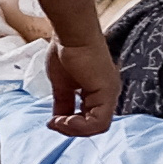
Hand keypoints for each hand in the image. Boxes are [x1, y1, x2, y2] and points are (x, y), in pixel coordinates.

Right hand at [39, 22, 119, 136]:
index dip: (71, 126)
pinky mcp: (107, 92)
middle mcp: (108, 94)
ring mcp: (110, 93)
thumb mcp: (62, 85)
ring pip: (98, 127)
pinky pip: (99, 122)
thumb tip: (57, 121)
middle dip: (71, 129)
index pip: (90, 120)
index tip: (52, 121)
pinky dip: (80, 126)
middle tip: (54, 124)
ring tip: (58, 122)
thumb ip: (63, 103)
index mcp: (99, 92)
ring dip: (75, 129)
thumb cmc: (66, 51)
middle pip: (95, 126)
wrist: (70, 34)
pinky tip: (64, 120)